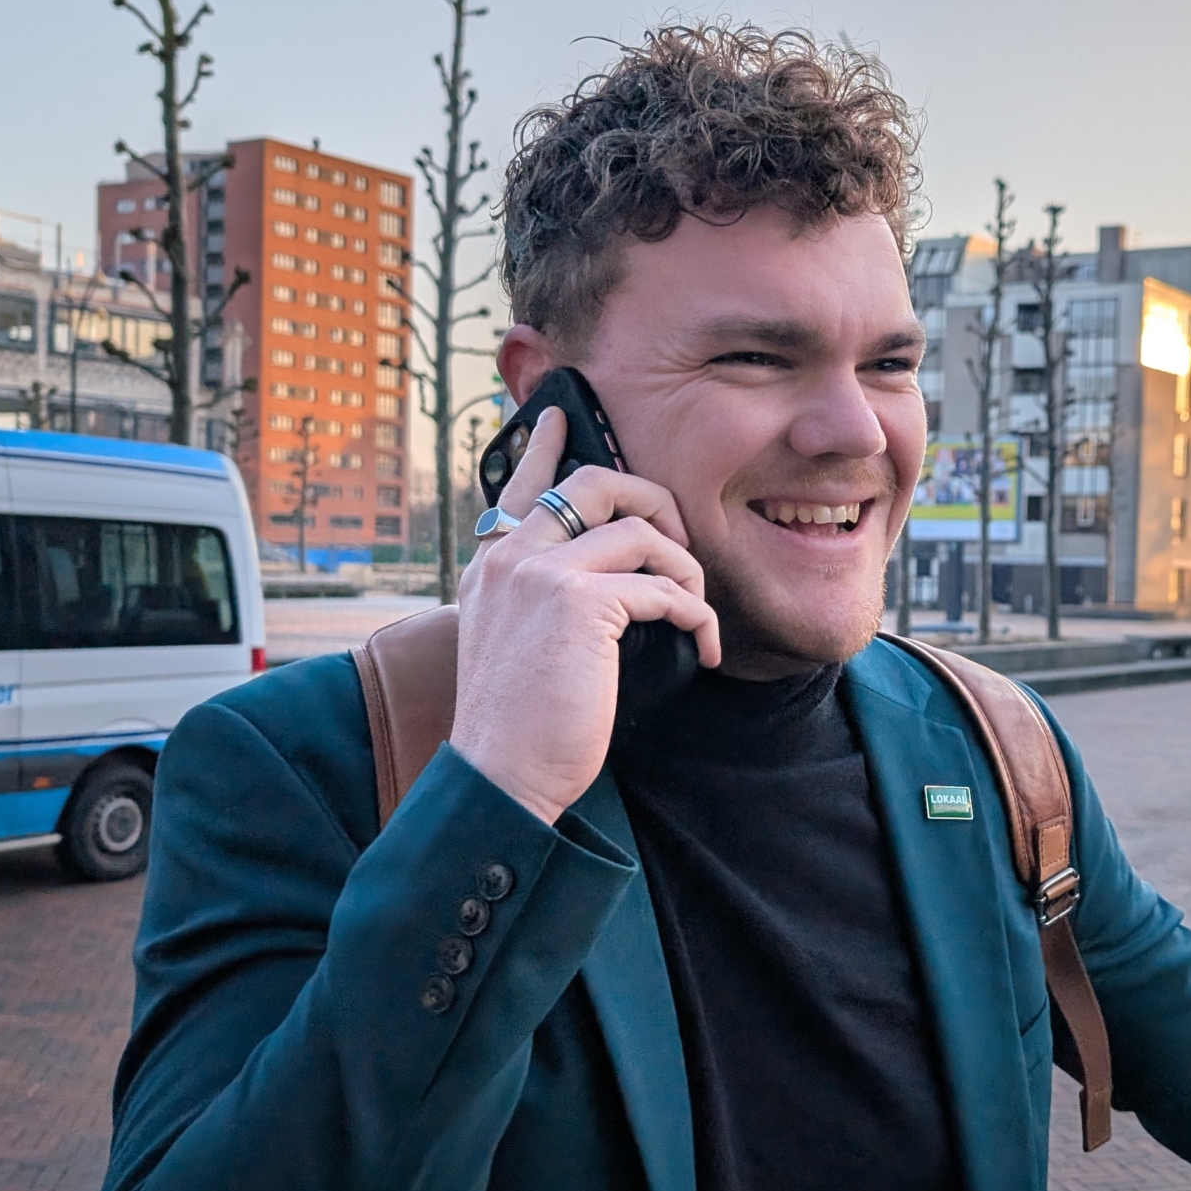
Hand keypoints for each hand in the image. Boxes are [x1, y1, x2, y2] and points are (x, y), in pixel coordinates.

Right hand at [448, 407, 722, 822]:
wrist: (500, 774)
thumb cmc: (517, 728)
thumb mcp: (514, 647)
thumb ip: (538, 603)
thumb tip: (602, 587)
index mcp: (489, 567)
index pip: (520, 488)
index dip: (544, 447)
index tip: (559, 417)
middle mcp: (510, 558)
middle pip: (596, 482)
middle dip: (655, 501)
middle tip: (680, 549)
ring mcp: (542, 574)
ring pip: (642, 531)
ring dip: (686, 572)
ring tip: (695, 614)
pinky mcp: (581, 602)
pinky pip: (663, 587)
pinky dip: (695, 614)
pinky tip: (700, 645)